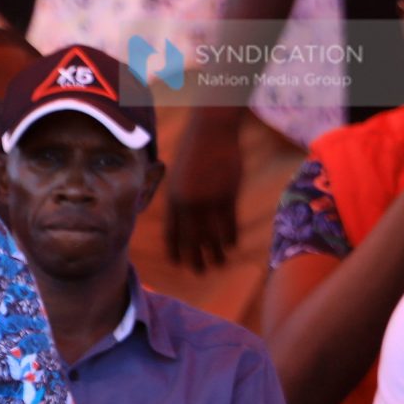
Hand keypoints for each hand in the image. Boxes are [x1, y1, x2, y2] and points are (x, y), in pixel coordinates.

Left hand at [163, 109, 245, 272]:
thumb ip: (180, 195)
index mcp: (173, 197)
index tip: (177, 262)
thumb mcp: (180, 173)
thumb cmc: (195, 149)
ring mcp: (208, 200)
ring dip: (215, 253)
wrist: (211, 130)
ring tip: (219, 264)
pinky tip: (232, 246)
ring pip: (211, 236)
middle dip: (194, 259)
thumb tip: (183, 217)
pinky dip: (230, 238)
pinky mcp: (227, 196)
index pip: (171, 232)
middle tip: (199, 272)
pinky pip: (228, 224)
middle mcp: (188, 203)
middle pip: (190, 239)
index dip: (174, 249)